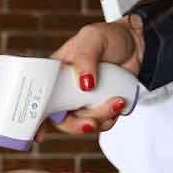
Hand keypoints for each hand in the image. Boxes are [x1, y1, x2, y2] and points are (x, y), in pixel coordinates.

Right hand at [35, 16, 144, 140]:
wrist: (137, 45)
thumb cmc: (109, 37)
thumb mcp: (93, 38)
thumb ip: (85, 58)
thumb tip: (84, 84)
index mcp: (55, 74)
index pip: (39, 97)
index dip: (35, 119)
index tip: (38, 135)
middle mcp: (66, 90)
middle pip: (61, 119)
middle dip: (76, 125)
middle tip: (91, 122)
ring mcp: (83, 100)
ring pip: (83, 123)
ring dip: (100, 119)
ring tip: (116, 102)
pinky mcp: (100, 106)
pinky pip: (100, 123)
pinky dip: (110, 119)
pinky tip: (119, 103)